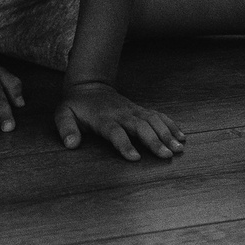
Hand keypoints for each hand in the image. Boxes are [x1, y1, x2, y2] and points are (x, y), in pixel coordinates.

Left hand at [54, 81, 184, 160]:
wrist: (88, 85)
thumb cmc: (75, 106)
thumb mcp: (63, 115)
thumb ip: (66, 129)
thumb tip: (71, 145)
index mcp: (102, 118)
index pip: (115, 132)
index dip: (124, 144)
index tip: (135, 158)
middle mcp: (121, 113)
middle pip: (140, 126)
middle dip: (155, 140)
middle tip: (168, 155)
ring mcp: (132, 110)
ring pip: (153, 120)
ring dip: (167, 133)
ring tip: (179, 148)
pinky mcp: (140, 109)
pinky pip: (158, 115)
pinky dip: (171, 124)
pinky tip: (182, 136)